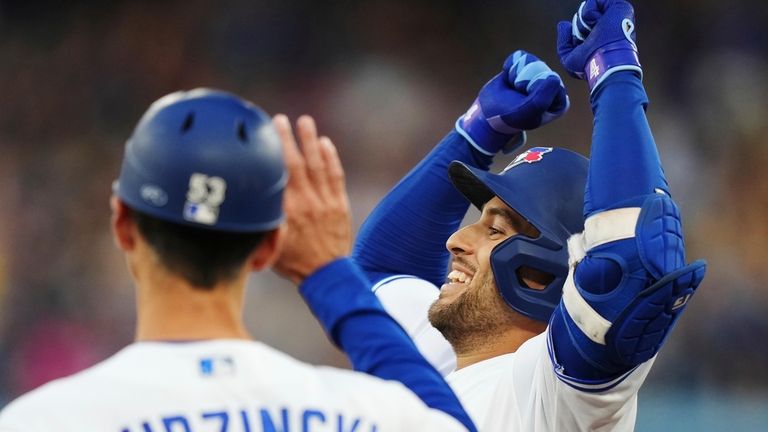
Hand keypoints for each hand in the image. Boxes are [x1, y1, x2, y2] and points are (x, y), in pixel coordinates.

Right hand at [272, 114, 351, 283]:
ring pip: (317, 164)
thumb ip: (259, 221)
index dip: (268, 154)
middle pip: (295, 163)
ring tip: (305, 121)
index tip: (260, 137)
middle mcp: (304, 202)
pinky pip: (335, 176)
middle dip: (286, 139)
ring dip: (310, 141)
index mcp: (284, 212)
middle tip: (279, 119)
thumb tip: (242, 204)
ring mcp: (324, 201)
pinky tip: (325, 143)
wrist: (327, 275)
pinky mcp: (339, 204)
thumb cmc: (293, 262)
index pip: (275, 175)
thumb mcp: (269, 243)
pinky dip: (331, 158)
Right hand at [456, 50, 568, 154]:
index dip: (533, 88)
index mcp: (558, 103)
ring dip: (515, 75)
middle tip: (516, 96)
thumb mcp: (527, 111)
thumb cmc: (509, 117)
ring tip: (513, 88)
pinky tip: (508, 80)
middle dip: (523, 80)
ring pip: (530, 60)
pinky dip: (510, 66)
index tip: (525, 102)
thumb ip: (543, 97)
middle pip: (541, 68)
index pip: (551, 80)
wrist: (488, 116)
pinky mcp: (526, 67)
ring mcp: (539, 76)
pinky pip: (520, 55)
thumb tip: (553, 77)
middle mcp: (552, 89)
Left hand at [557, 0, 641, 92]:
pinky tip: (598, 24)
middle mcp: (608, 27)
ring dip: (584, 24)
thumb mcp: (568, 59)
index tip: (581, 48)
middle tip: (589, 41)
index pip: (581, 29)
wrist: (605, 61)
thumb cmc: (589, 64)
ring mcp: (614, 16)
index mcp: (600, 39)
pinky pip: (593, 2)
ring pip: (586, 11)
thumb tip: (563, 24)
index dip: (576, 36)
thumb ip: (563, 42)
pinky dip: (589, 14)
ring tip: (595, 34)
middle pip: (582, 19)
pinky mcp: (619, 7)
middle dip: (579, 30)